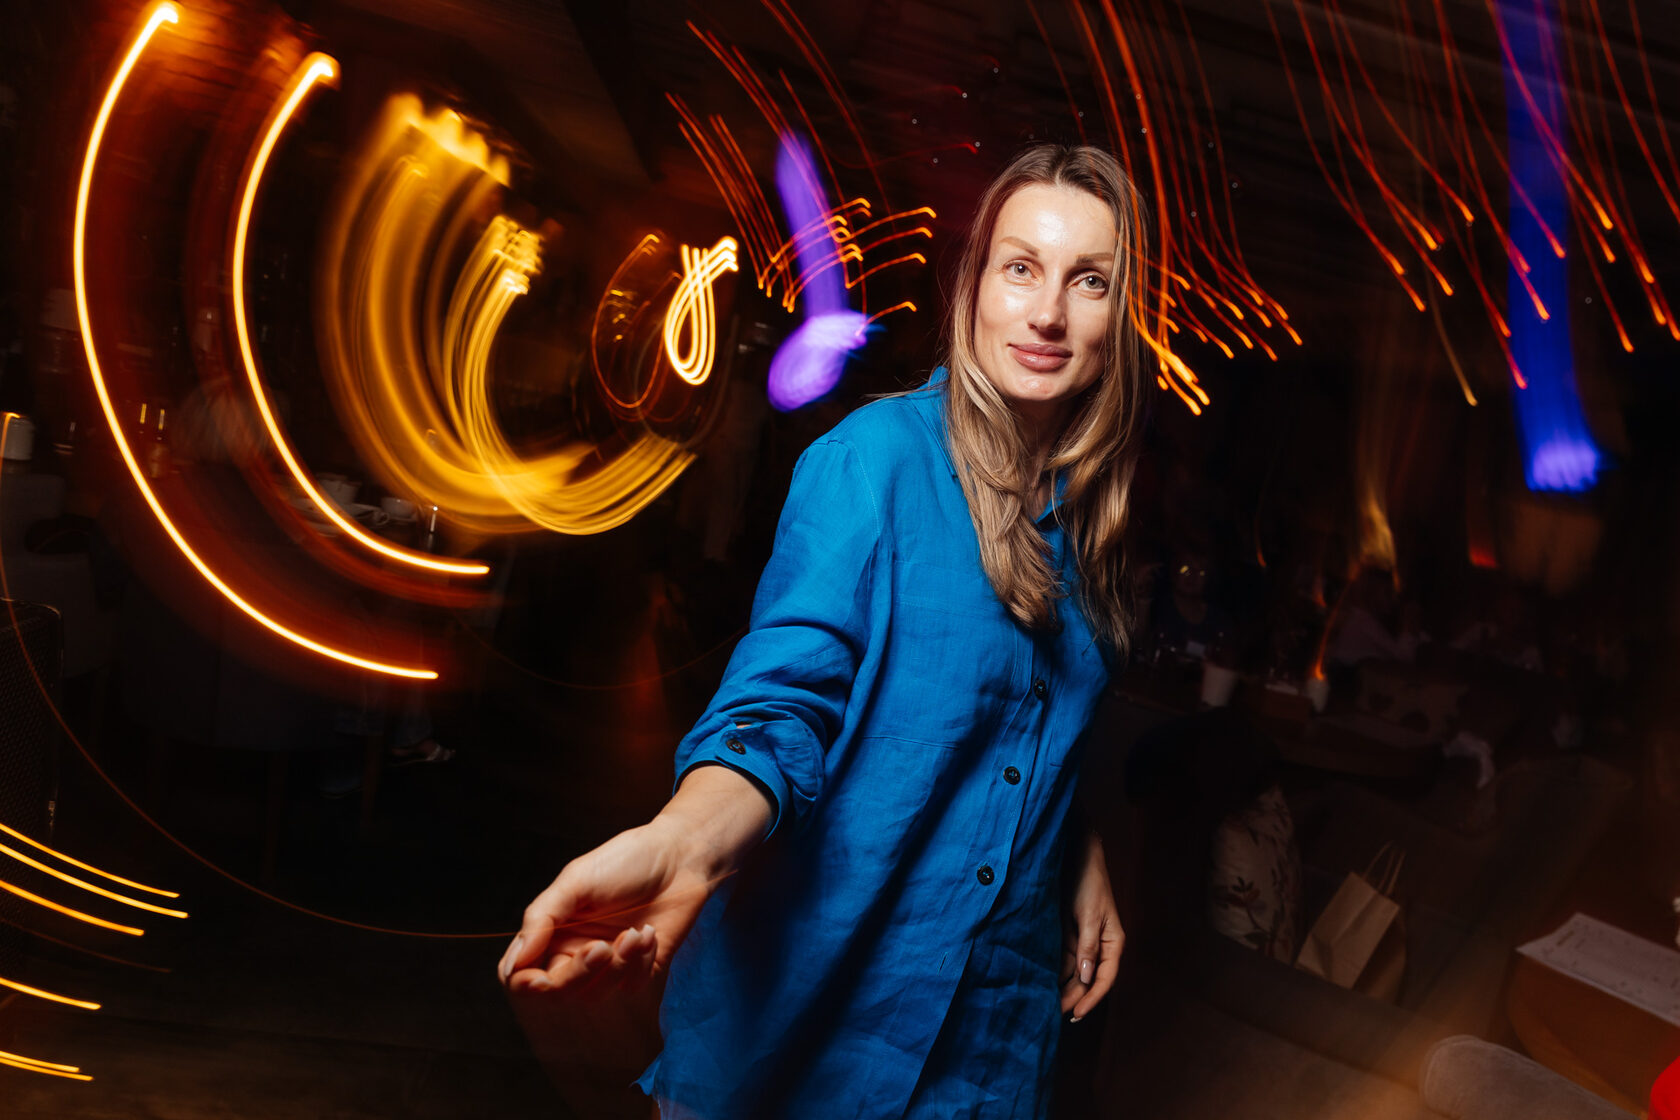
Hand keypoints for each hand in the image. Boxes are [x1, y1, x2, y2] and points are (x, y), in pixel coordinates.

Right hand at [498, 765, 771, 998]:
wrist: (681, 858)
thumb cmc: (626, 860)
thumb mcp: (577, 879)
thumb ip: (542, 917)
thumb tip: (515, 960)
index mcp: (553, 929)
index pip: (522, 972)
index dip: (525, 984)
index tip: (540, 981)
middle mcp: (576, 950)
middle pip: (558, 990)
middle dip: (578, 974)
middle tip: (601, 947)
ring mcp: (609, 962)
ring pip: (594, 993)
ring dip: (617, 965)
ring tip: (635, 933)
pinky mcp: (641, 968)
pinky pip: (629, 986)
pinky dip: (640, 962)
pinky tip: (651, 934)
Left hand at [1061, 829, 1122, 1021]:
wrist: (1076, 857)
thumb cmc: (1089, 883)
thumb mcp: (1089, 915)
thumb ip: (1087, 946)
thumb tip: (1088, 978)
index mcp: (1113, 943)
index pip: (1105, 979)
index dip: (1092, 999)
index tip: (1077, 1014)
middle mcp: (1099, 947)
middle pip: (1088, 980)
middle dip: (1074, 998)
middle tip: (1054, 1016)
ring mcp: (1083, 942)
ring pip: (1075, 973)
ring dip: (1063, 989)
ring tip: (1047, 1007)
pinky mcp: (1068, 936)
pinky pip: (1063, 960)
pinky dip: (1055, 973)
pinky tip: (1043, 985)